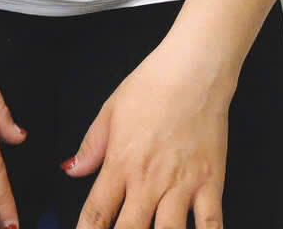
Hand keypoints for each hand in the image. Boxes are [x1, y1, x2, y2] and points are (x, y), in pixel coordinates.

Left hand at [59, 40, 233, 228]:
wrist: (193, 70)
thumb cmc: (154, 84)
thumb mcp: (110, 109)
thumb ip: (91, 145)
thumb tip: (71, 169)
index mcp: (120, 163)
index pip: (96, 213)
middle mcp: (148, 181)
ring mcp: (180, 186)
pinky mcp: (210, 184)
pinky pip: (211, 225)